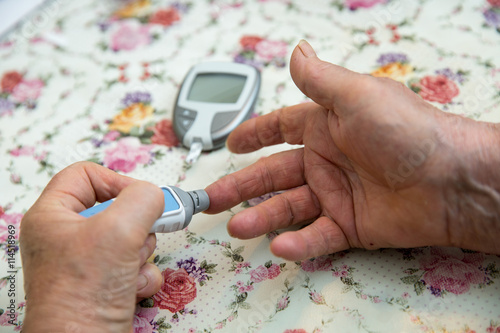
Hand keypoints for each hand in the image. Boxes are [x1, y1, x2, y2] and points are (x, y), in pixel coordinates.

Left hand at [20, 162, 164, 331]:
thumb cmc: (82, 295)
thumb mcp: (118, 230)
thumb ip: (143, 199)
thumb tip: (155, 195)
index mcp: (53, 215)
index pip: (85, 175)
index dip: (115, 180)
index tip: (139, 197)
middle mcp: (67, 237)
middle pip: (115, 208)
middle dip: (136, 223)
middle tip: (141, 233)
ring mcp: (86, 261)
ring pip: (130, 236)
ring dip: (142, 251)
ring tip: (131, 267)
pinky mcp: (104, 282)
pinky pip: (134, 263)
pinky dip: (141, 274)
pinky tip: (131, 286)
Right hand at [205, 40, 499, 260]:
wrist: (452, 181)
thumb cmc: (407, 131)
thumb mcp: (358, 97)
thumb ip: (320, 80)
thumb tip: (297, 51)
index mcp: (326, 127)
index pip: (281, 128)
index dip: (255, 134)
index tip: (231, 144)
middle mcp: (328, 161)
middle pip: (274, 175)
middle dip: (241, 187)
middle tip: (212, 199)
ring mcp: (337, 195)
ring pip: (289, 208)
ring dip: (261, 217)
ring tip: (236, 227)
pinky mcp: (351, 226)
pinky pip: (318, 236)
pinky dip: (299, 243)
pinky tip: (280, 247)